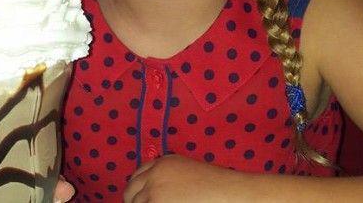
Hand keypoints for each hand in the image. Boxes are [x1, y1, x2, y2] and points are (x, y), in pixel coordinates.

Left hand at [123, 154, 250, 202]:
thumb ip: (170, 179)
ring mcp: (154, 193)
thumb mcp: (189, 173)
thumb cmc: (218, 187)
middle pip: (130, 192)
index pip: (137, 176)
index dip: (137, 190)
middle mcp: (155, 175)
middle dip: (134, 201)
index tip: (140, 199)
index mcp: (164, 163)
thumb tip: (157, 194)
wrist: (232, 194)